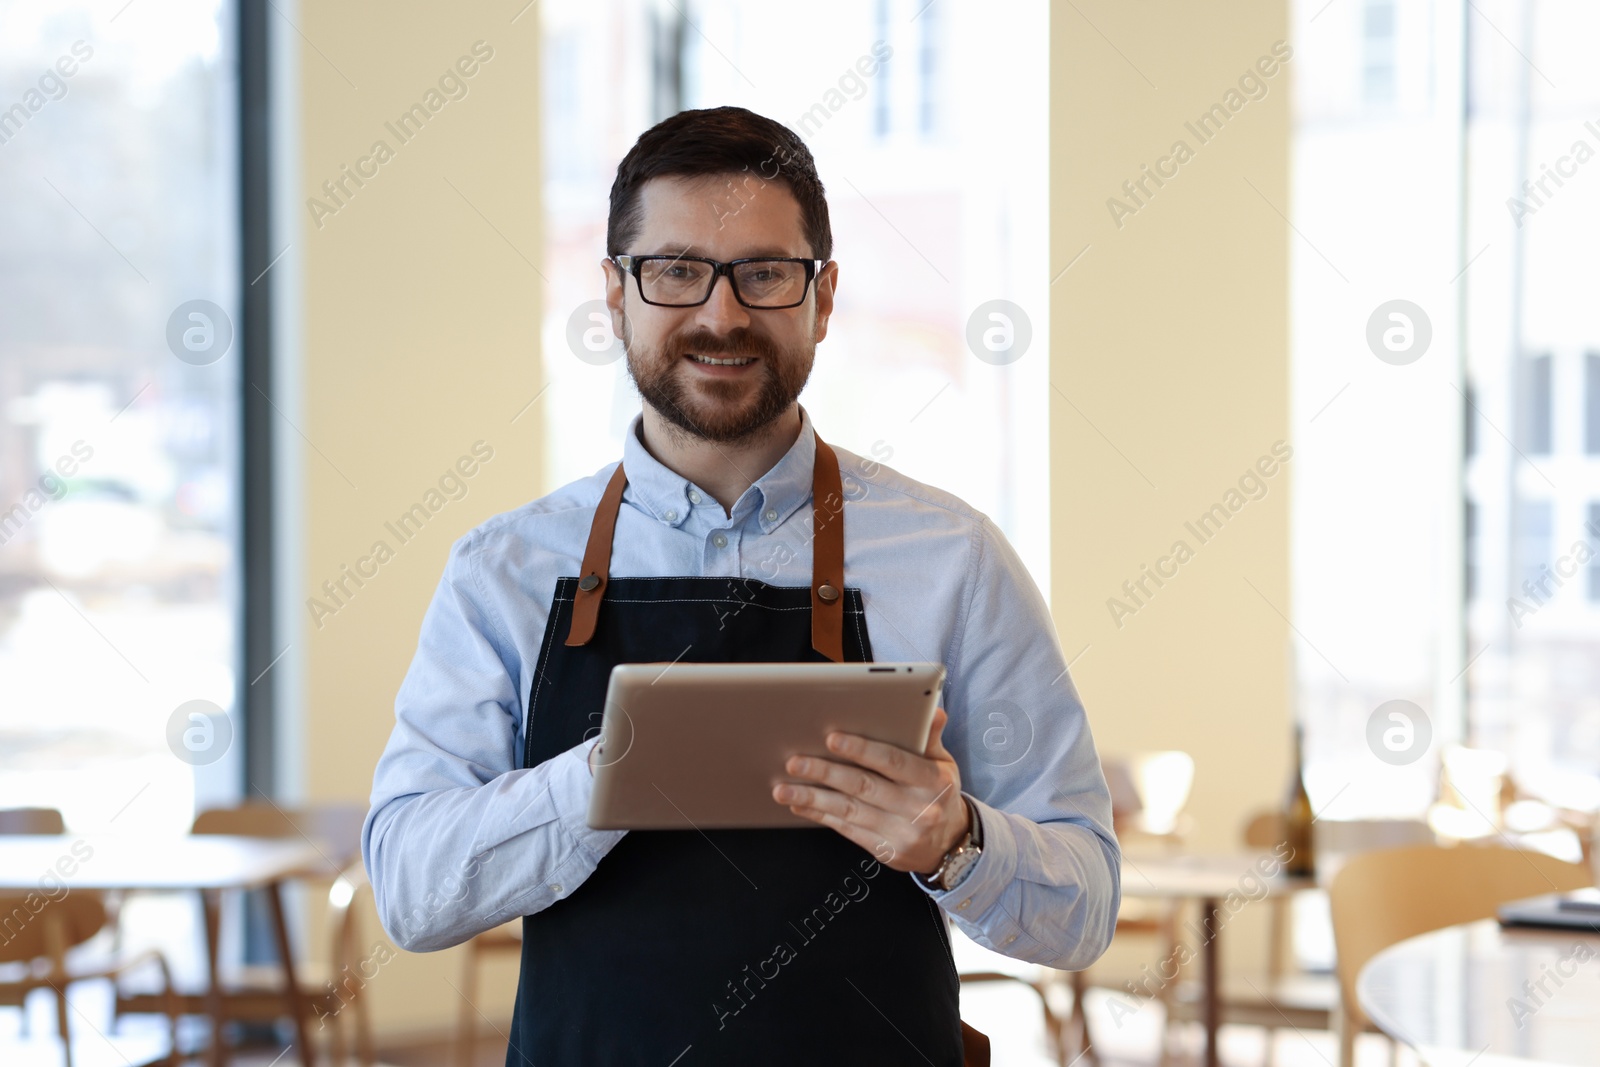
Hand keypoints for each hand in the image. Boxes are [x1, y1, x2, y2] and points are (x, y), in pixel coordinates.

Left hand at [772, 707, 968, 874]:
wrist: (951, 844)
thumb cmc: (939, 793)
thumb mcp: (943, 763)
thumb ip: (930, 736)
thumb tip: (932, 709)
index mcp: (932, 781)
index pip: (894, 762)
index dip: (862, 749)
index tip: (832, 738)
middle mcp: (918, 808)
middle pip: (864, 787)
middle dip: (826, 772)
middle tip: (795, 761)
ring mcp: (901, 833)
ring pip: (850, 811)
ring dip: (813, 798)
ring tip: (783, 789)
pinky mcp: (885, 851)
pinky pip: (847, 830)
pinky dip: (821, 816)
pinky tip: (799, 805)